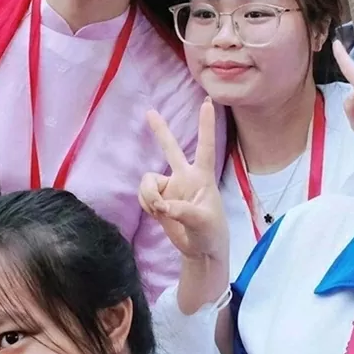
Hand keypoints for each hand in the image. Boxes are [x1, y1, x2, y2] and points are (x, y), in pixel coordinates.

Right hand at [139, 99, 226, 263]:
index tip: (208, 103)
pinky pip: (143, 195)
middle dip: (160, 130)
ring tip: (159, 211)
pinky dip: (146, 204)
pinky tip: (157, 214)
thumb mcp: (203, 222)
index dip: (205, 125)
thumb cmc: (210, 233)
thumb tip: (163, 204)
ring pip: (148, 180)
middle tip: (149, 111)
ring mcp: (170, 187)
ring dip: (148, 195)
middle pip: (170, 149)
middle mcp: (185, 177)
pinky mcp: (158, 199)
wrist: (200, 251)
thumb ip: (183, 211)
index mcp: (202, 177)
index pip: (205, 147)